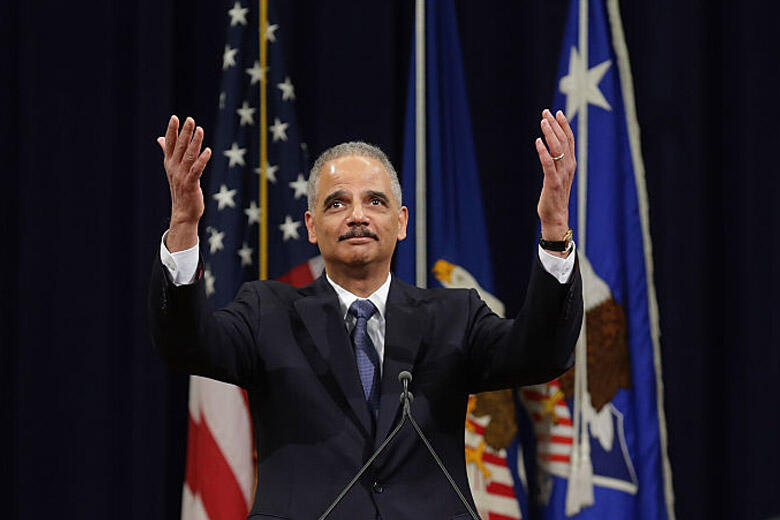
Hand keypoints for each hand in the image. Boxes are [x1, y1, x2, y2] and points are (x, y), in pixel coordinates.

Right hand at [157, 115, 211, 251]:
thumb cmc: (180, 189)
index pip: (169, 144)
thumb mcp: (173, 169)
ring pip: (189, 156)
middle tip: (189, 119)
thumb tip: (160, 139)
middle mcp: (174, 168)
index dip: (172, 131)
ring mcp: (182, 176)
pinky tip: (208, 151)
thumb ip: (168, 152)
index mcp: (169, 163)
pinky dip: (202, 160)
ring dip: (195, 143)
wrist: (183, 212)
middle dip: (184, 132)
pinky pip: (197, 170)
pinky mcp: (191, 184)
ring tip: (200, 130)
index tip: (174, 118)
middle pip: (179, 147)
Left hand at [535, 109, 575, 250]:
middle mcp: (568, 167)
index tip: (557, 112)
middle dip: (555, 125)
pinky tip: (537, 141)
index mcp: (570, 164)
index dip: (564, 125)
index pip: (569, 140)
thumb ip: (556, 162)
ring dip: (550, 134)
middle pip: (564, 141)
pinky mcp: (553, 183)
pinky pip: (548, 164)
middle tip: (546, 112)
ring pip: (557, 149)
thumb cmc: (554, 196)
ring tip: (543, 122)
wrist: (555, 216)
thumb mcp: (557, 175)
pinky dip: (543, 151)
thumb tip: (549, 146)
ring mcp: (561, 175)